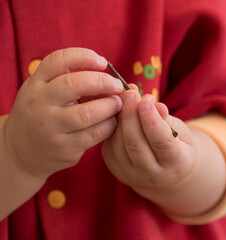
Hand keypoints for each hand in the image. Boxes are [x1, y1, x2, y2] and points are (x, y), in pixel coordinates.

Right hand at [4, 48, 123, 178]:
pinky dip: (109, 125)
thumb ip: (71, 82)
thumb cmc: (44, 113)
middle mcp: (39, 104)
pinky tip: (112, 121)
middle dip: (102, 82)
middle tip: (117, 85)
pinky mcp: (64, 148)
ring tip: (117, 103)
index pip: (58, 60)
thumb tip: (112, 81)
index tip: (103, 62)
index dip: (84, 56)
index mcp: (36, 84)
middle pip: (73, 84)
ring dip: (109, 106)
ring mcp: (50, 127)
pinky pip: (94, 134)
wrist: (23, 150)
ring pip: (87, 113)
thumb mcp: (47, 92)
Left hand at [102, 89, 196, 190]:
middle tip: (130, 92)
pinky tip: (118, 109)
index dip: (152, 121)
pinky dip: (113, 125)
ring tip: (125, 96)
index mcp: (177, 165)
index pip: (162, 143)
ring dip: (120, 117)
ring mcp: (132, 175)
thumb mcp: (181, 131)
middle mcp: (153, 175)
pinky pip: (110, 145)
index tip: (146, 100)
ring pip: (119, 144)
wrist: (166, 171)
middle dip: (131, 115)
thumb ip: (167, 120)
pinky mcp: (116, 169)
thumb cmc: (177, 144)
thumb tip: (155, 105)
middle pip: (136, 144)